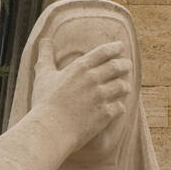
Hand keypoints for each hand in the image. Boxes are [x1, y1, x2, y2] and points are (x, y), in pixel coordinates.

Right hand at [31, 37, 130, 152]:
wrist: (51, 129)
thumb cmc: (44, 102)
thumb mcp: (43, 75)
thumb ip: (46, 56)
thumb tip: (44, 40)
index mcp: (81, 67)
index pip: (104, 52)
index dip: (115, 48)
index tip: (121, 47)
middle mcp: (94, 79)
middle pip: (118, 67)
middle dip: (125, 65)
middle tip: (127, 65)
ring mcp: (101, 97)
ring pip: (123, 86)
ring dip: (125, 86)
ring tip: (125, 87)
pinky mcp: (105, 114)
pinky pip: (120, 107)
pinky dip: (120, 106)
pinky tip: (118, 107)